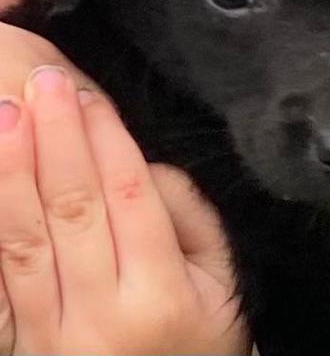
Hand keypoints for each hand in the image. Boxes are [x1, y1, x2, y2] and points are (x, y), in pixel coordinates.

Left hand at [0, 29, 250, 354]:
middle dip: (56, 138)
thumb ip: (190, 215)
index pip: (128, 195)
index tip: (89, 95)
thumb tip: (139, 163)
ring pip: (23, 241)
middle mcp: (102, 316)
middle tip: (43, 83)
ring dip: (11, 171)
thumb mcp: (224, 278)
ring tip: (6, 114)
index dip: (106, 139)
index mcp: (162, 295)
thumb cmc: (205, 339)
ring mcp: (53, 337)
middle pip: (73, 208)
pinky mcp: (23, 347)